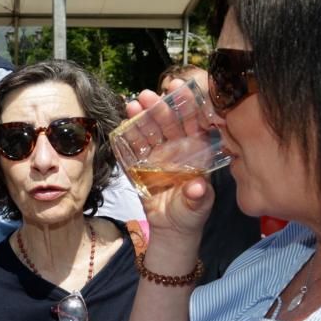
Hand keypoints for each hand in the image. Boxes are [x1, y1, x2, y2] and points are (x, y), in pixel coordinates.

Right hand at [126, 88, 214, 241]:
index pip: (192, 125)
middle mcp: (176, 150)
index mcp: (194, 153)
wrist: (171, 229)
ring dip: (141, 118)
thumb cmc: (191, 214)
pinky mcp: (139, 167)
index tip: (180, 90)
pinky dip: (127, 138)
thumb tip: (198, 188)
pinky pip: (132, 150)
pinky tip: (121, 124)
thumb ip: (198, 198)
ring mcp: (156, 157)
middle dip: (158, 109)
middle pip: (167, 125)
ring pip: (148, 133)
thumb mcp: (198, 208)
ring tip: (132, 104)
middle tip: (148, 96)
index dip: (187, 107)